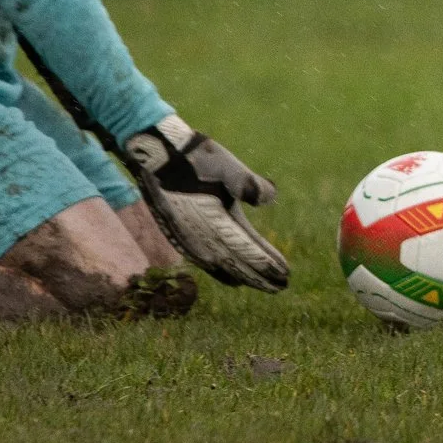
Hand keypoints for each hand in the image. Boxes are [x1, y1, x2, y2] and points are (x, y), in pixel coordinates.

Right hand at [121, 116, 289, 291]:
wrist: (156, 156)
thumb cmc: (195, 159)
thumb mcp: (227, 166)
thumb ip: (249, 184)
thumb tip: (269, 199)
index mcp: (216, 223)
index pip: (248, 252)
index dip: (267, 265)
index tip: (286, 275)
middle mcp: (201, 239)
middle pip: (236, 266)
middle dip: (260, 277)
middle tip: (282, 286)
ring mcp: (188, 240)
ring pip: (221, 267)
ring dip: (243, 276)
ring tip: (263, 283)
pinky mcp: (179, 236)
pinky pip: (205, 262)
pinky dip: (221, 272)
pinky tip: (229, 275)